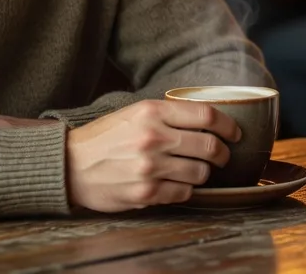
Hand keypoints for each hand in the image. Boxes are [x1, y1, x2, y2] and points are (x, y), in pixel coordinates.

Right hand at [65, 99, 238, 211]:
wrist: (70, 165)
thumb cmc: (104, 138)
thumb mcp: (133, 113)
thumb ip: (168, 115)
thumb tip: (208, 121)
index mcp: (152, 112)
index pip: (206, 115)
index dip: (228, 125)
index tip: (235, 133)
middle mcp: (153, 138)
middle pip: (210, 146)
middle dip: (223, 153)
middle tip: (223, 155)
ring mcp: (150, 167)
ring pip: (200, 173)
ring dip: (204, 173)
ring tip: (196, 171)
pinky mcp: (145, 192)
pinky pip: (184, 193)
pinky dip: (186, 190)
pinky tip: (178, 184)